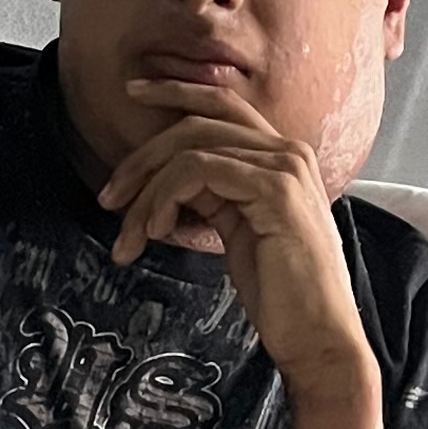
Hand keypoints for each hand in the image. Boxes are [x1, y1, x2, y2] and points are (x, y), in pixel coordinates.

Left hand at [97, 78, 376, 390]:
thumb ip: (215, 193)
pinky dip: (164, 199)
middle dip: (142, 155)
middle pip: (198, 121)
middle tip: (108, 196)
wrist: (319, 338)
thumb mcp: (240, 228)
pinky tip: (159, 232)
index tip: (132, 92)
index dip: (175, 90)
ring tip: (131, 236)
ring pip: (190, 149)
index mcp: (281, 157)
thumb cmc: (281, 294)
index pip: (222, 105)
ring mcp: (285, 167)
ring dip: (146, 192)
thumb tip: (170, 178)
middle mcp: (288, 151)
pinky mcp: (275, 190)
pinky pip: (197, 171)